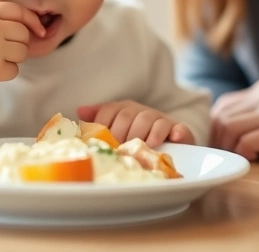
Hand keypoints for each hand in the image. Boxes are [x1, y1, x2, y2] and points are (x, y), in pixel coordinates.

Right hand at [0, 2, 44, 91]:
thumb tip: (30, 25)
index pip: (19, 12)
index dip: (32, 22)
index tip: (39, 31)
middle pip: (24, 34)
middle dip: (18, 43)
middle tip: (1, 49)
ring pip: (22, 52)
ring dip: (13, 58)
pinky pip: (14, 70)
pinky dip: (5, 72)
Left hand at [77, 101, 194, 146]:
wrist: (172, 145)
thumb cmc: (139, 139)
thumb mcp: (118, 130)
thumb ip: (99, 121)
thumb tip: (80, 111)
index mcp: (124, 110)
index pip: (108, 111)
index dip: (102, 126)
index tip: (101, 142)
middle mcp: (141, 111)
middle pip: (126, 116)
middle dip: (119, 133)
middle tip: (118, 150)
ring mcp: (161, 119)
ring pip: (148, 119)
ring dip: (142, 135)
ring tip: (140, 148)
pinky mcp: (179, 129)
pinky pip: (177, 128)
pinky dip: (175, 133)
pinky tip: (173, 139)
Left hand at [210, 78, 258, 160]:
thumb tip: (242, 132)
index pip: (223, 103)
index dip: (214, 125)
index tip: (218, 144)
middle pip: (220, 115)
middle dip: (215, 138)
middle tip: (222, 156)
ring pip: (229, 127)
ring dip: (227, 146)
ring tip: (237, 158)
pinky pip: (249, 141)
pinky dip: (244, 153)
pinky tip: (255, 159)